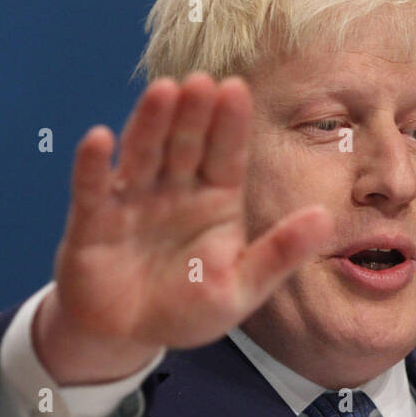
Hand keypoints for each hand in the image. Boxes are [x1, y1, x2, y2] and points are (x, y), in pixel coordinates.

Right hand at [34, 73, 332, 384]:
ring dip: (150, 123)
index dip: (230, 123)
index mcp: (217, 199)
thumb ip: (280, 253)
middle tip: (201, 80)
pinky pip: (90, 188)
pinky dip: (92, 164)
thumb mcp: (241, 287)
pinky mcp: (91, 219)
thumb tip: (325, 218)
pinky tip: (99, 138)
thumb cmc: (188, 307)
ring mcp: (133, 199)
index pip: (226, 154)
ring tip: (162, 91)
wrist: (126, 336)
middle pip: (185, 144)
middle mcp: (176, 188)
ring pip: (143, 153)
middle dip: (193, 113)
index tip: (236, 88)